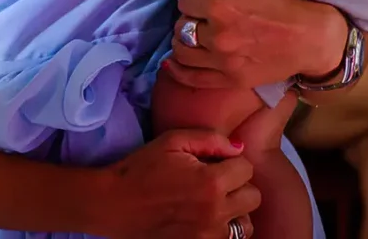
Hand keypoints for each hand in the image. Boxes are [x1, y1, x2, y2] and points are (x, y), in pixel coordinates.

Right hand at [91, 130, 258, 238]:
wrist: (114, 204)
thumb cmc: (141, 168)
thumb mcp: (172, 142)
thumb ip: (209, 139)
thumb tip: (239, 147)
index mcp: (210, 182)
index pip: (247, 169)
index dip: (231, 161)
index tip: (215, 162)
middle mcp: (215, 211)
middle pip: (253, 197)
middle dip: (238, 185)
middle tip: (217, 181)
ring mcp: (208, 235)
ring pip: (246, 224)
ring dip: (235, 211)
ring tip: (214, 203)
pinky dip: (223, 229)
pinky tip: (206, 218)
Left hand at [170, 0, 346, 90]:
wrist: (310, 38)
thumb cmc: (281, 7)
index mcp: (221, 7)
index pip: (185, 3)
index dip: (191, 1)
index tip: (200, 2)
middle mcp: (217, 35)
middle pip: (181, 27)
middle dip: (188, 21)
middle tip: (199, 20)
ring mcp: (222, 61)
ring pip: (181, 51)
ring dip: (184, 42)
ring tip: (193, 38)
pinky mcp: (230, 79)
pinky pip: (191, 77)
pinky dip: (178, 69)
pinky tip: (176, 62)